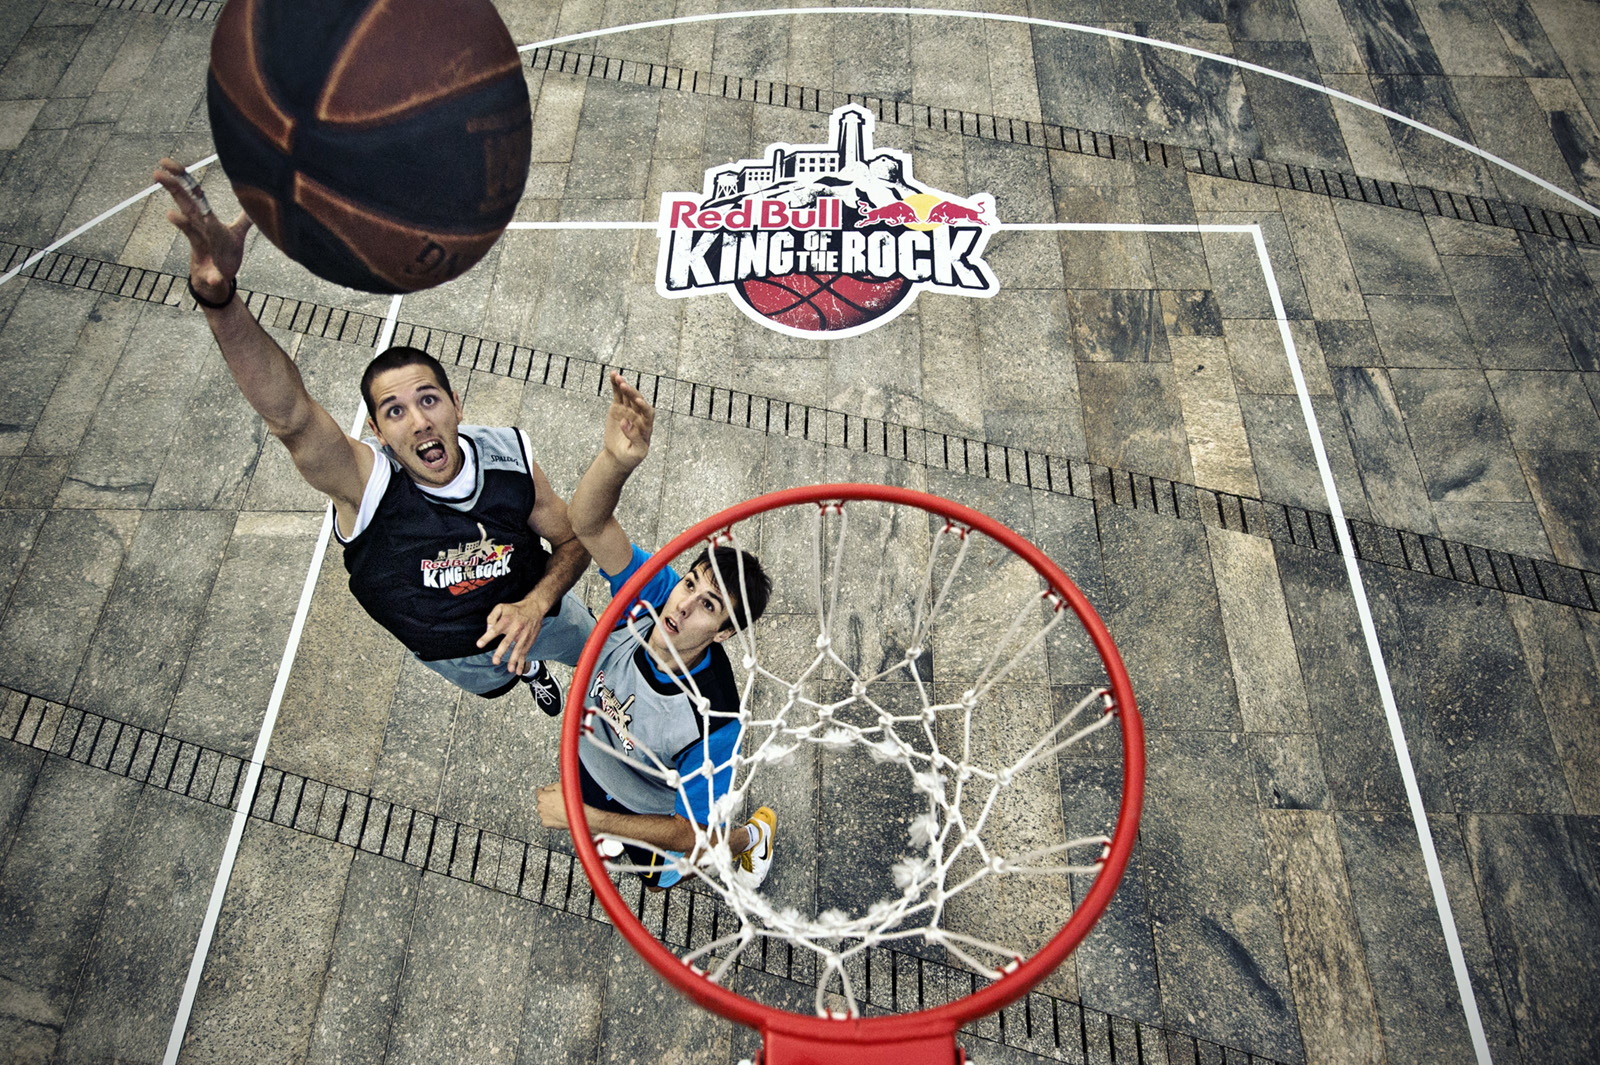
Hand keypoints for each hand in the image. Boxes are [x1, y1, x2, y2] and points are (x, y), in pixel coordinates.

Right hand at [152, 158, 251, 301]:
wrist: (216, 284)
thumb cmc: (223, 255)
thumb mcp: (236, 235)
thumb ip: (244, 219)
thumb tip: (255, 205)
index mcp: (206, 221)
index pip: (193, 194)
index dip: (182, 177)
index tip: (165, 161)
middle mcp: (201, 232)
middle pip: (186, 206)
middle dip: (175, 189)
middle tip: (157, 172)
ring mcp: (203, 250)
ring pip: (191, 233)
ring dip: (182, 225)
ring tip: (171, 214)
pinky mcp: (210, 272)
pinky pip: (211, 274)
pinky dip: (211, 276)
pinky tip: (211, 277)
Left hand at [477, 599, 545, 674]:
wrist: (535, 608)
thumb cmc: (515, 609)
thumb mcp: (501, 607)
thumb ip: (492, 617)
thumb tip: (488, 629)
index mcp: (506, 621)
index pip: (494, 630)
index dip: (487, 637)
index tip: (479, 644)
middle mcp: (515, 629)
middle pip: (507, 642)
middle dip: (501, 652)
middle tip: (495, 661)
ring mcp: (523, 636)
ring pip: (518, 649)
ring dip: (514, 660)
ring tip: (510, 669)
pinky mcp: (528, 641)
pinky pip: (525, 653)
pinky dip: (522, 662)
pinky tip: (519, 671)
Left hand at [536, 782, 569, 828]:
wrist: (575, 814)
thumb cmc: (569, 801)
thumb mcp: (561, 786)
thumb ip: (551, 786)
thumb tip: (547, 787)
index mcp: (542, 797)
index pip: (538, 791)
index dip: (545, 790)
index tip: (548, 792)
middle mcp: (540, 806)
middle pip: (541, 801)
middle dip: (547, 800)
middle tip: (557, 800)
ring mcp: (542, 816)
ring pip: (543, 810)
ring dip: (548, 809)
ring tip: (558, 808)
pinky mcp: (546, 823)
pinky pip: (546, 819)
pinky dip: (550, 817)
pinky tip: (557, 815)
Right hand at [604, 371, 653, 471]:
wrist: (619, 456)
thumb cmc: (631, 456)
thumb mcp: (636, 452)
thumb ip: (634, 437)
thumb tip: (625, 422)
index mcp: (647, 425)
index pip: (648, 413)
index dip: (644, 406)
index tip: (638, 401)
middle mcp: (639, 415)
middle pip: (637, 401)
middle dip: (632, 392)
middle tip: (624, 385)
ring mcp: (629, 410)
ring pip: (627, 395)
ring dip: (623, 385)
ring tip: (617, 376)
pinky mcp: (618, 408)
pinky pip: (618, 395)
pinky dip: (616, 385)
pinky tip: (613, 375)